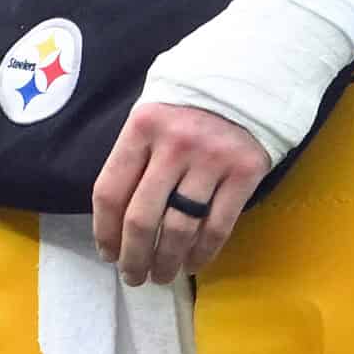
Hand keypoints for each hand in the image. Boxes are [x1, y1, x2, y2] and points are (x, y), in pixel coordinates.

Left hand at [91, 99, 270, 286]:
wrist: (247, 77)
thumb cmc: (189, 100)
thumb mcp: (152, 113)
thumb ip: (135, 154)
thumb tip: (115, 216)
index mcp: (142, 127)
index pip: (111, 190)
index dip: (105, 231)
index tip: (107, 253)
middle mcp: (174, 143)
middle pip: (142, 218)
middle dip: (133, 257)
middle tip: (133, 276)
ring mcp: (210, 159)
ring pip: (179, 229)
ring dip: (166, 262)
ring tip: (161, 275)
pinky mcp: (244, 172)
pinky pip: (217, 227)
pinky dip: (202, 253)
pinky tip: (192, 263)